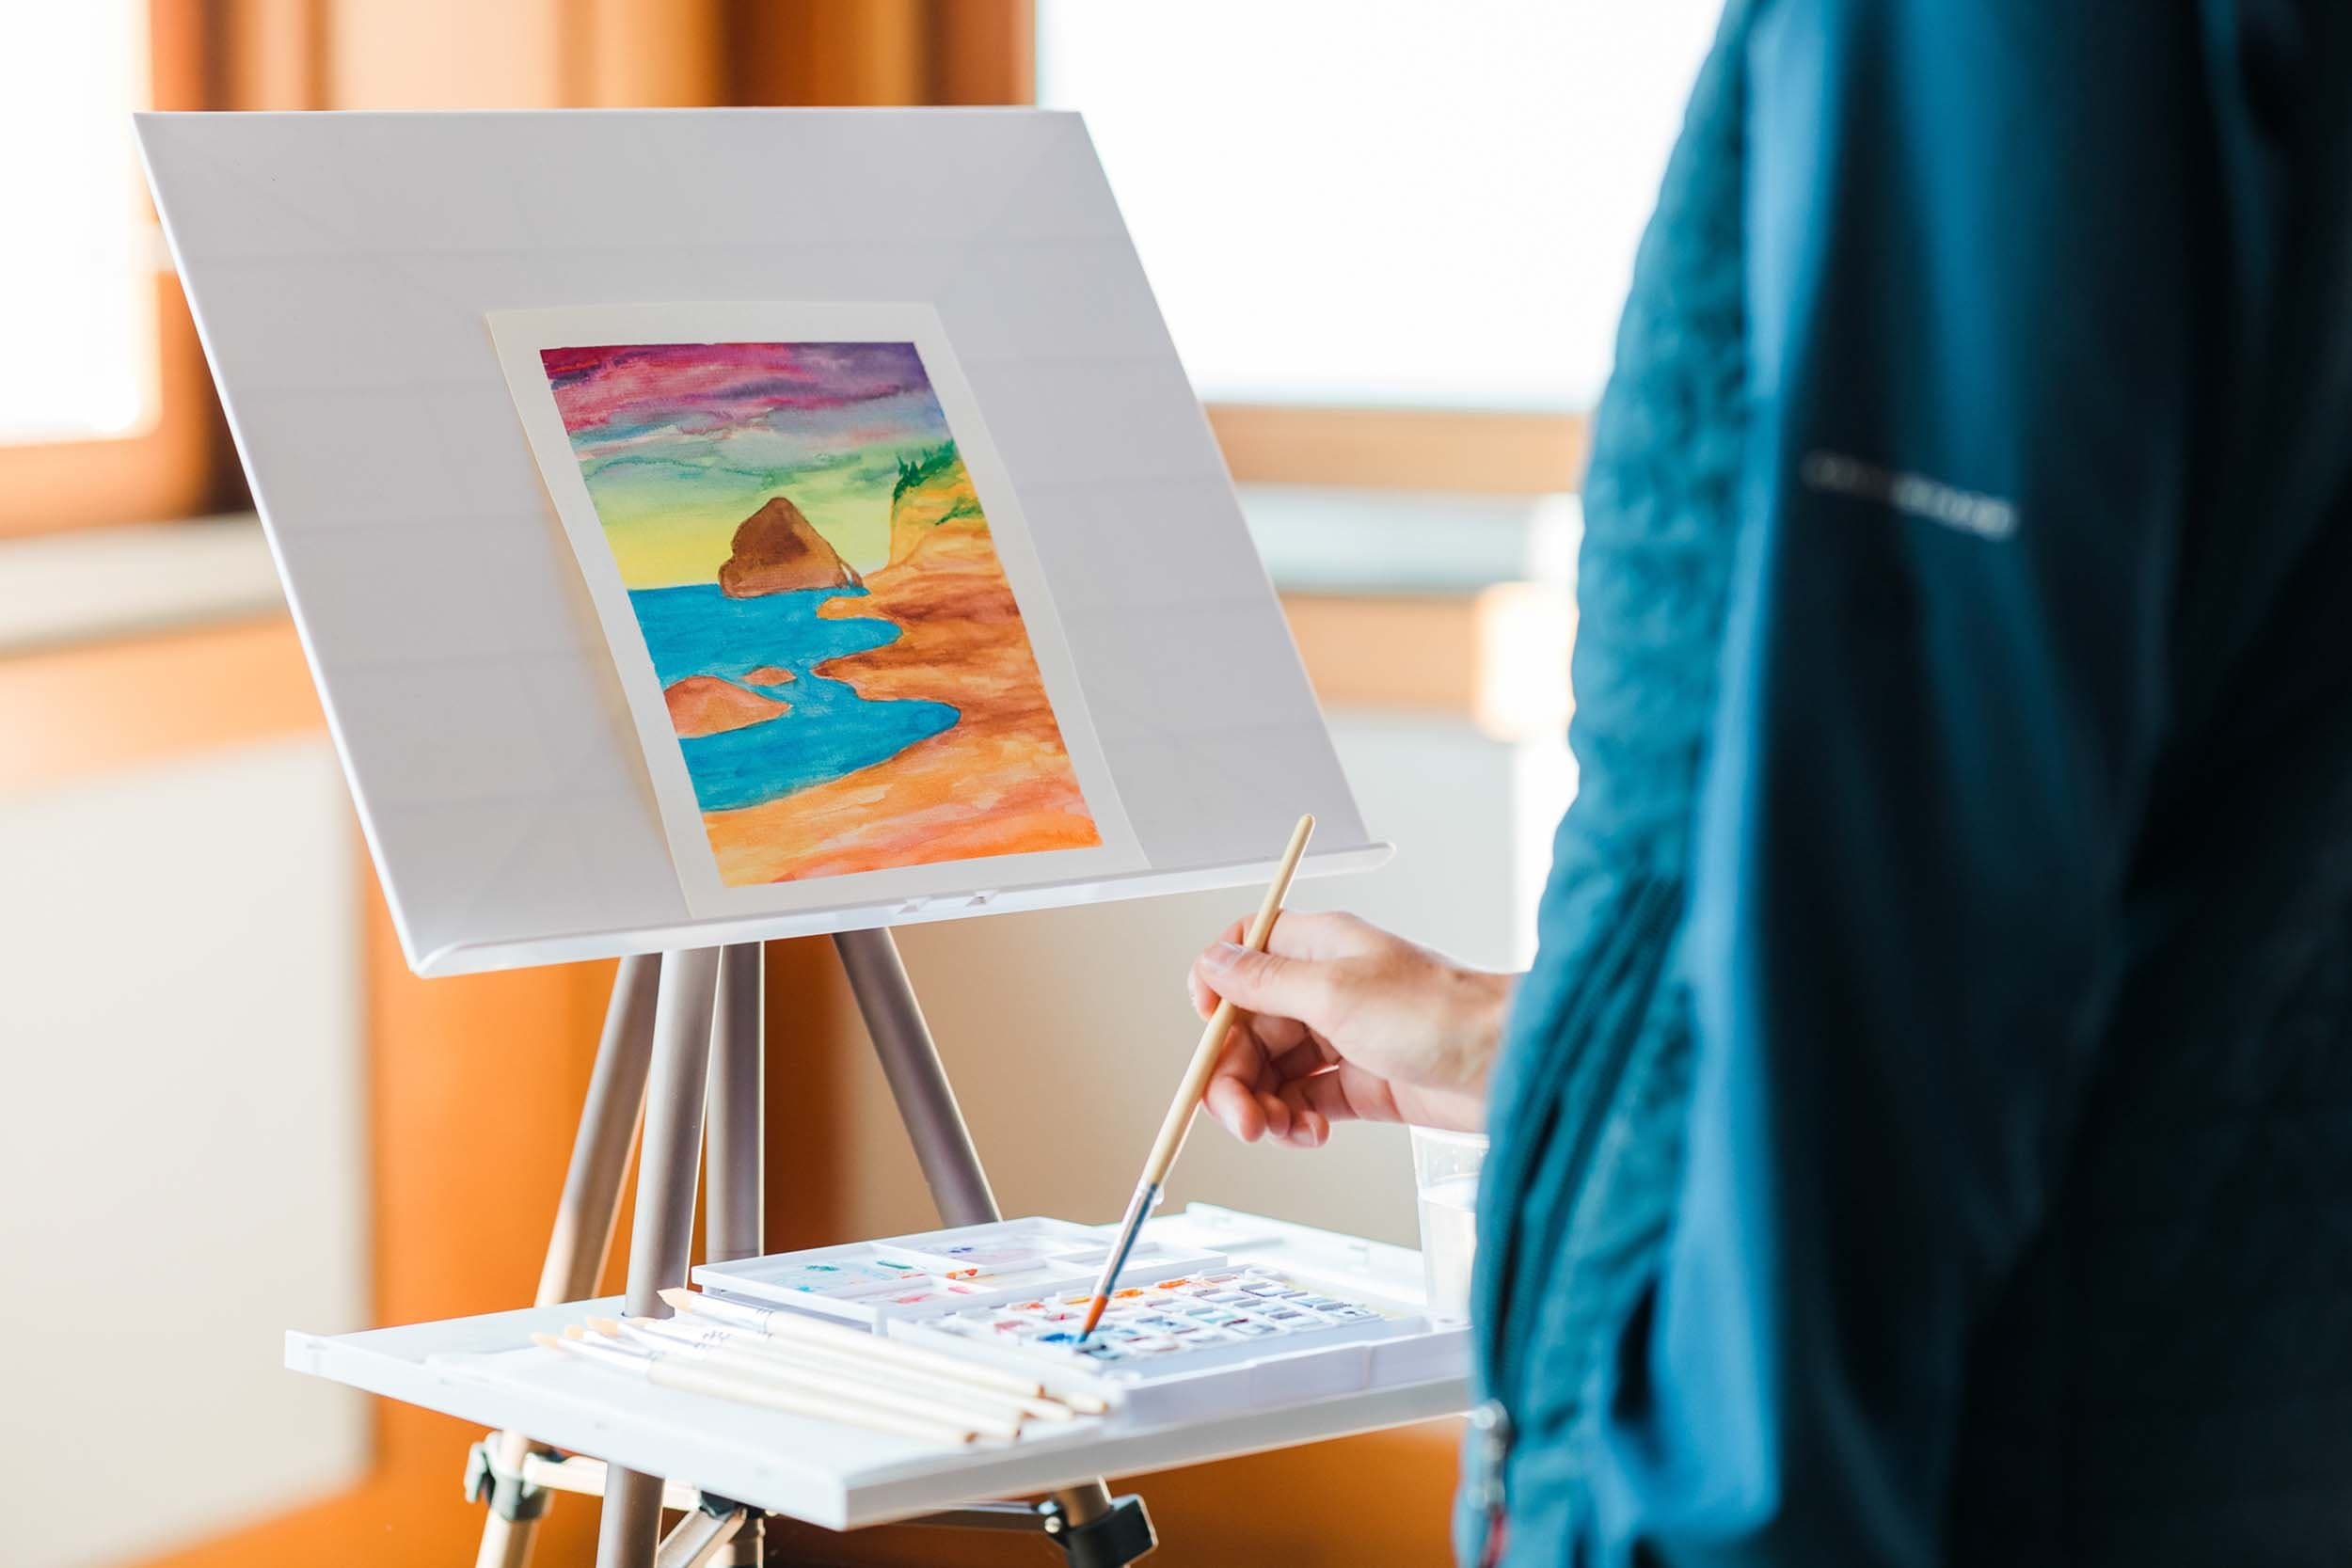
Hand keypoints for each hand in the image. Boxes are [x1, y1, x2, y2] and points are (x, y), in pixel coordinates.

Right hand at [1186, 910, 1511, 1146]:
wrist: (1509, 1063)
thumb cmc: (1441, 1013)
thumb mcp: (1336, 992)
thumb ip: (1266, 982)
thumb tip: (1213, 965)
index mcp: (1318, 949)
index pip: (1244, 956)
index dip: (1217, 990)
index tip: (1206, 1025)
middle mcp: (1325, 990)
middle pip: (1248, 1028)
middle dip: (1233, 1074)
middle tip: (1240, 1117)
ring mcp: (1343, 1038)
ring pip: (1273, 1071)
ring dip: (1263, 1105)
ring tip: (1278, 1130)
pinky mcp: (1362, 1083)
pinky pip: (1305, 1102)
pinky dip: (1296, 1121)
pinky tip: (1309, 1132)